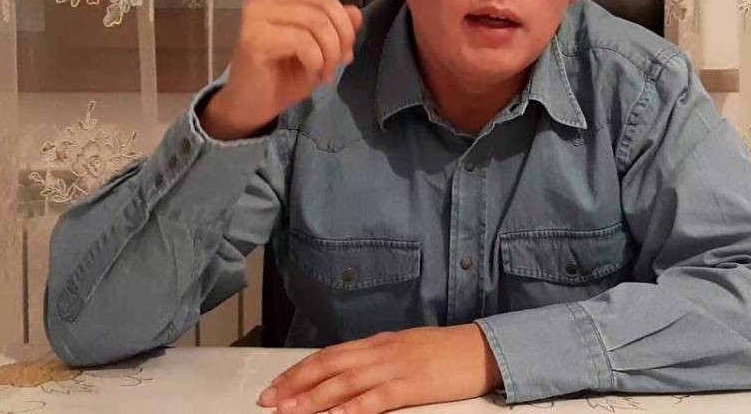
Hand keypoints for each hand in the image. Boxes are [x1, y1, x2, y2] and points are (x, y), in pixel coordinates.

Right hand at [201, 0, 362, 139]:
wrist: (254, 105)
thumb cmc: (285, 74)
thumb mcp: (320, 51)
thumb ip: (336, 29)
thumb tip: (354, 13)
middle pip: (325, 1)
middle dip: (343, 35)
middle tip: (341, 60)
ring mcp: (256, 15)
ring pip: (318, 23)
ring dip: (331, 53)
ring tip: (326, 71)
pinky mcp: (254, 37)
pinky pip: (305, 42)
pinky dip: (318, 63)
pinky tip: (312, 74)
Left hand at [257, 324, 502, 413]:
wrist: (482, 349)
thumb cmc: (446, 353)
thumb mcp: (406, 349)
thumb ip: (377, 359)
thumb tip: (347, 372)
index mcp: (379, 342)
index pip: (330, 354)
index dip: (300, 370)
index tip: (276, 385)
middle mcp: (382, 351)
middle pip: (330, 365)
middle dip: (296, 383)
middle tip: (269, 400)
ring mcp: (397, 367)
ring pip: (346, 381)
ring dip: (314, 398)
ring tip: (289, 411)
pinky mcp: (414, 385)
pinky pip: (378, 397)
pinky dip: (354, 408)